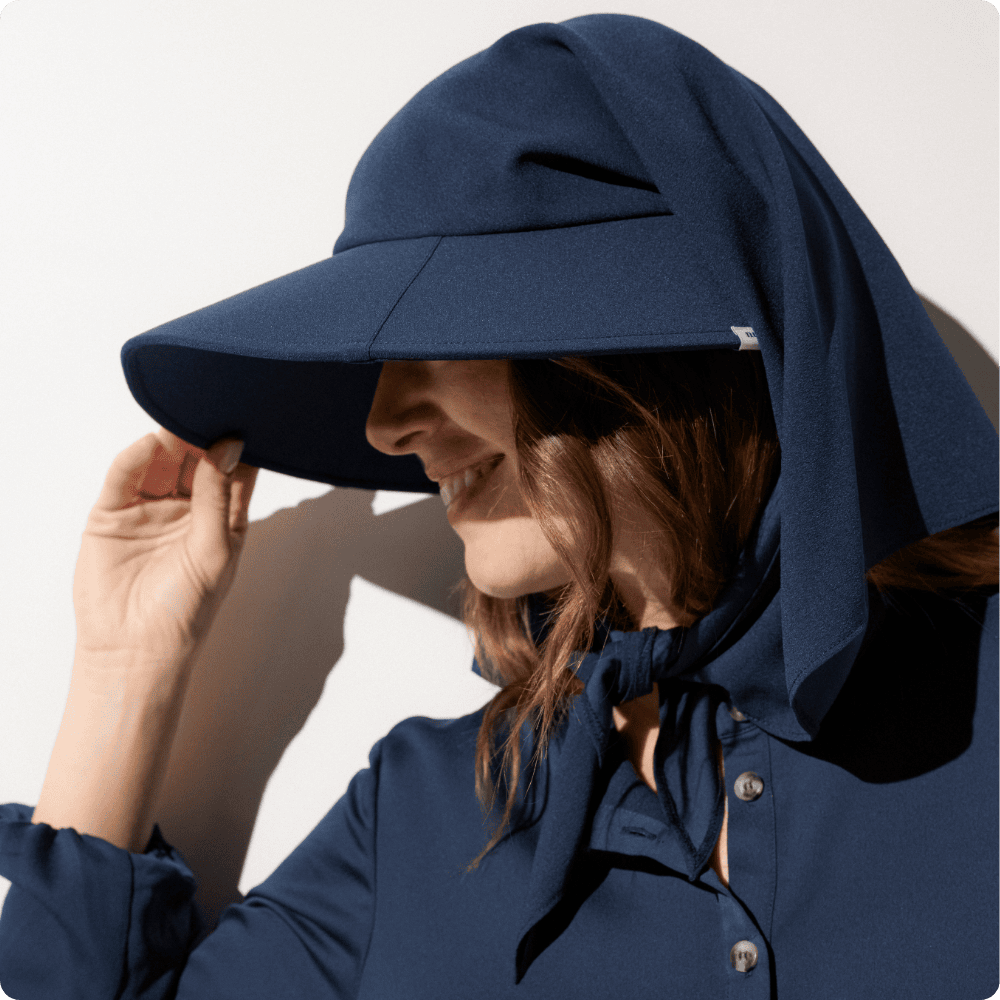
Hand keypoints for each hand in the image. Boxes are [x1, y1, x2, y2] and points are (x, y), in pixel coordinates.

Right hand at [71, 427, 258, 679]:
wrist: (136, 649)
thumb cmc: (187, 609)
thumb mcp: (215, 548)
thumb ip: (220, 497)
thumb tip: (228, 447)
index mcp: (221, 518)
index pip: (232, 472)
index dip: (237, 447)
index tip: (246, 418)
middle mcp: (186, 509)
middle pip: (195, 460)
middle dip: (201, 436)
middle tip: (209, 409)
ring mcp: (148, 510)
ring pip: (160, 463)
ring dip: (170, 440)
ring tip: (181, 418)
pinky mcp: (112, 515)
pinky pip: (124, 477)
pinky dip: (135, 458)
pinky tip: (150, 445)